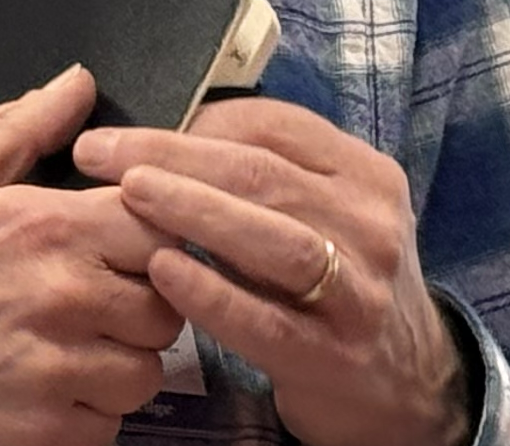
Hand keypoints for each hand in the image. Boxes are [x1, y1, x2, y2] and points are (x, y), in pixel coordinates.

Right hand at [0, 65, 183, 445]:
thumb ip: (22, 127)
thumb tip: (77, 84)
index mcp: (44, 225)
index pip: (158, 221)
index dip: (154, 227)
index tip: (131, 235)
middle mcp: (62, 296)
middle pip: (165, 300)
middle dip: (141, 294)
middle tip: (101, 291)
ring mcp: (56, 371)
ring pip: (146, 369)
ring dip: (120, 357)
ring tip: (75, 340)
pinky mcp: (44, 434)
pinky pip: (109, 424)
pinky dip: (90, 409)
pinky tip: (51, 383)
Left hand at [72, 99, 473, 445]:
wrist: (409, 391)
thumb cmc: (339, 280)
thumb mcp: (324, 210)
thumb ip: (265, 171)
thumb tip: (167, 129)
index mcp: (363, 172)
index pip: (273, 124)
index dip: (197, 119)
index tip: (132, 124)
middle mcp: (369, 224)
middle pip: (261, 173)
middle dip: (172, 154)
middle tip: (100, 150)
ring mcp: (358, 293)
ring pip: (271, 236)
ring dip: (192, 208)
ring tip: (128, 192)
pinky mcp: (335, 356)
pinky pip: (266, 320)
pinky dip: (211, 293)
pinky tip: (163, 271)